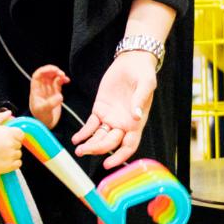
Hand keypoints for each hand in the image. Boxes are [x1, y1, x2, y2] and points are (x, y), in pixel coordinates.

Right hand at [0, 111, 26, 178]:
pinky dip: (13, 163)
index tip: (8, 138)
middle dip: (12, 145)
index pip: (20, 134)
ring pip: (18, 154)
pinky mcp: (11, 166)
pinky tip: (4, 161)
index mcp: (8, 133)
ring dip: (12, 154)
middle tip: (1, 147)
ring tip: (1, 154)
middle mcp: (11, 144)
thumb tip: (9, 113)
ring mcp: (12, 155)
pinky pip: (18, 163)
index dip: (15, 136)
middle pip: (19, 144)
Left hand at [28, 66, 69, 129]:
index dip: (44, 70)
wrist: (47, 125)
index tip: (53, 70)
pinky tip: (67, 80)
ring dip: (58, 74)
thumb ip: (51, 103)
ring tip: (64, 76)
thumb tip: (60, 96)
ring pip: (53, 77)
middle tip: (60, 72)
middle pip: (46, 74)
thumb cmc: (41, 118)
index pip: (37, 75)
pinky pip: (59, 82)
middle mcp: (42, 88)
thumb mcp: (44, 110)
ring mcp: (49, 89)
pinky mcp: (55, 92)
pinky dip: (63, 79)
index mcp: (36, 89)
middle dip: (53, 70)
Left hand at [72, 50, 157, 170]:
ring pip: (99, 137)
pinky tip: (77, 138)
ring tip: (79, 148)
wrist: (132, 61)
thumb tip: (135, 116)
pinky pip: (90, 125)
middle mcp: (123, 123)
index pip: (129, 145)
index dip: (119, 156)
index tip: (109, 163)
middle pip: (110, 143)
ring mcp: (110, 117)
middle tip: (85, 151)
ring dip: (89, 144)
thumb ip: (140, 100)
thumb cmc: (143, 73)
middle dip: (98, 150)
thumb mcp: (146, 84)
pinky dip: (83, 133)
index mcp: (136, 122)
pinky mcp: (100, 109)